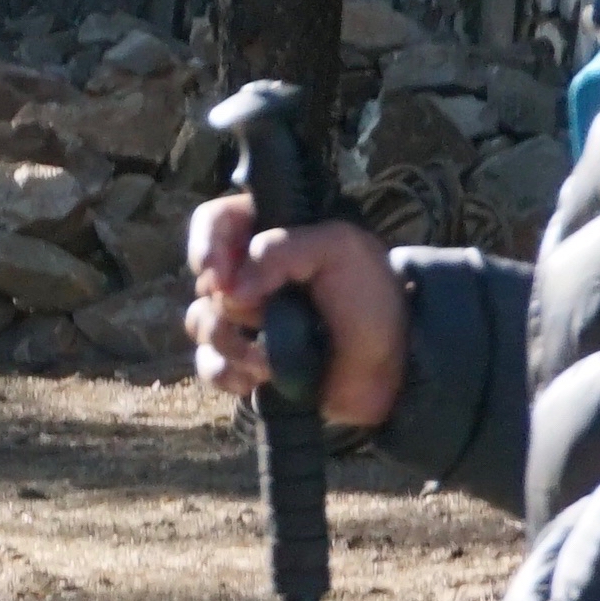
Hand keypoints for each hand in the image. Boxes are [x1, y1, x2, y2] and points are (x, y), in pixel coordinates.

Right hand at [182, 191, 412, 433]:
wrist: (398, 366)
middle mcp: (251, 276)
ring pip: (201, 324)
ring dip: (231, 342)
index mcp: (271, 236)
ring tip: (267, 359)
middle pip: (204, 281)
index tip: (218, 275)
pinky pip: (210, 366)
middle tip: (266, 315)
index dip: (205, 245)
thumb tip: (229, 289)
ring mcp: (247, 321)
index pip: (213, 222)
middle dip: (229, 305)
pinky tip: (257, 378)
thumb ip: (281, 250)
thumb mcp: (340, 249)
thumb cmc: (374, 298)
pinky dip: (227, 374)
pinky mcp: (248, 362)